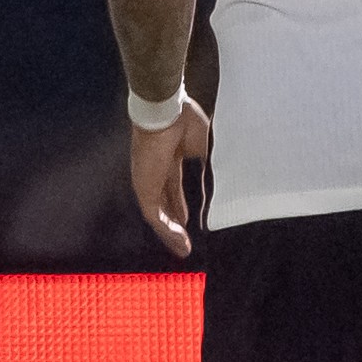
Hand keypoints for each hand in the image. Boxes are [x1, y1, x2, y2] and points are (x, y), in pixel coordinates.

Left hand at [129, 96, 211, 259]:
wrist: (167, 111)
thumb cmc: (185, 120)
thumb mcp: (203, 147)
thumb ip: (207, 165)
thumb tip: (216, 180)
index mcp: (169, 159)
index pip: (173, 187)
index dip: (181, 204)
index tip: (190, 219)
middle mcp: (155, 171)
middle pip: (164, 204)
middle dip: (174, 222)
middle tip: (184, 241)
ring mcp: (148, 181)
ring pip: (158, 214)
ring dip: (171, 233)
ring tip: (184, 249)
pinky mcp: (145, 189)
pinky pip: (155, 217)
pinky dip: (167, 231)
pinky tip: (180, 242)